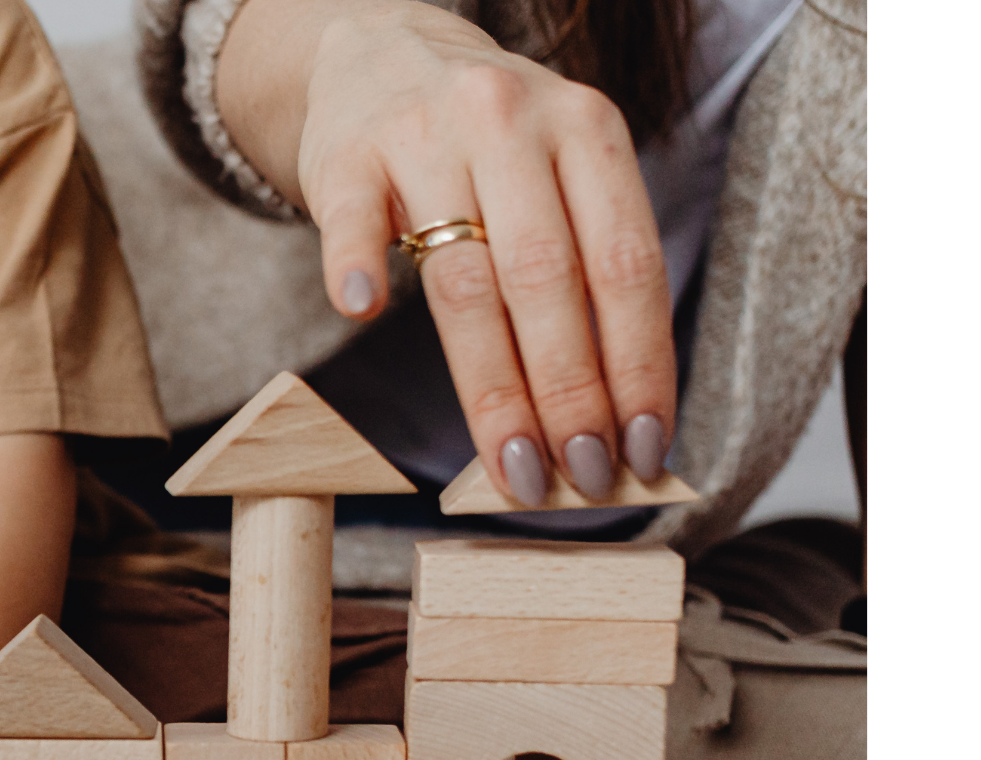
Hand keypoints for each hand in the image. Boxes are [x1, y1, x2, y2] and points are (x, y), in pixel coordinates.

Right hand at [223, 0, 678, 501]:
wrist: (377, 54)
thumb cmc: (482, 146)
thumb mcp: (554, 173)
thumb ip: (582, 270)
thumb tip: (613, 419)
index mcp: (587, 131)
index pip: (625, 264)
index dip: (638, 364)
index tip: (642, 448)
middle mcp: (513, 123)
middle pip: (548, 280)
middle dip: (571, 392)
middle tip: (579, 475)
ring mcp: (425, 134)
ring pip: (463, 277)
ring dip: (491, 385)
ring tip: (509, 464)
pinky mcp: (347, 156)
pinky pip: (352, 221)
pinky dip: (357, 266)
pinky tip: (361, 313)